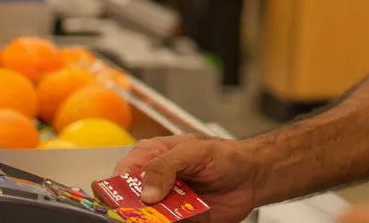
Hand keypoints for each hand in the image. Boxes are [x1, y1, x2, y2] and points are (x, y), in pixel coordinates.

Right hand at [112, 135, 260, 222]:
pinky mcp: (179, 221)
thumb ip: (166, 166)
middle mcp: (152, 182)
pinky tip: (186, 219)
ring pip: (146, 219)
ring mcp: (164, 204)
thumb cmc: (223, 156)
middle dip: (134, 213)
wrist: (251, 177)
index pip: (120, 176)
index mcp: (148, 157)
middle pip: (128, 203)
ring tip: (172, 216)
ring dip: (153, 220)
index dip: (117, 191)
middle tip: (152, 213)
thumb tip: (146, 192)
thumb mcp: (194, 152)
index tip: (124, 203)